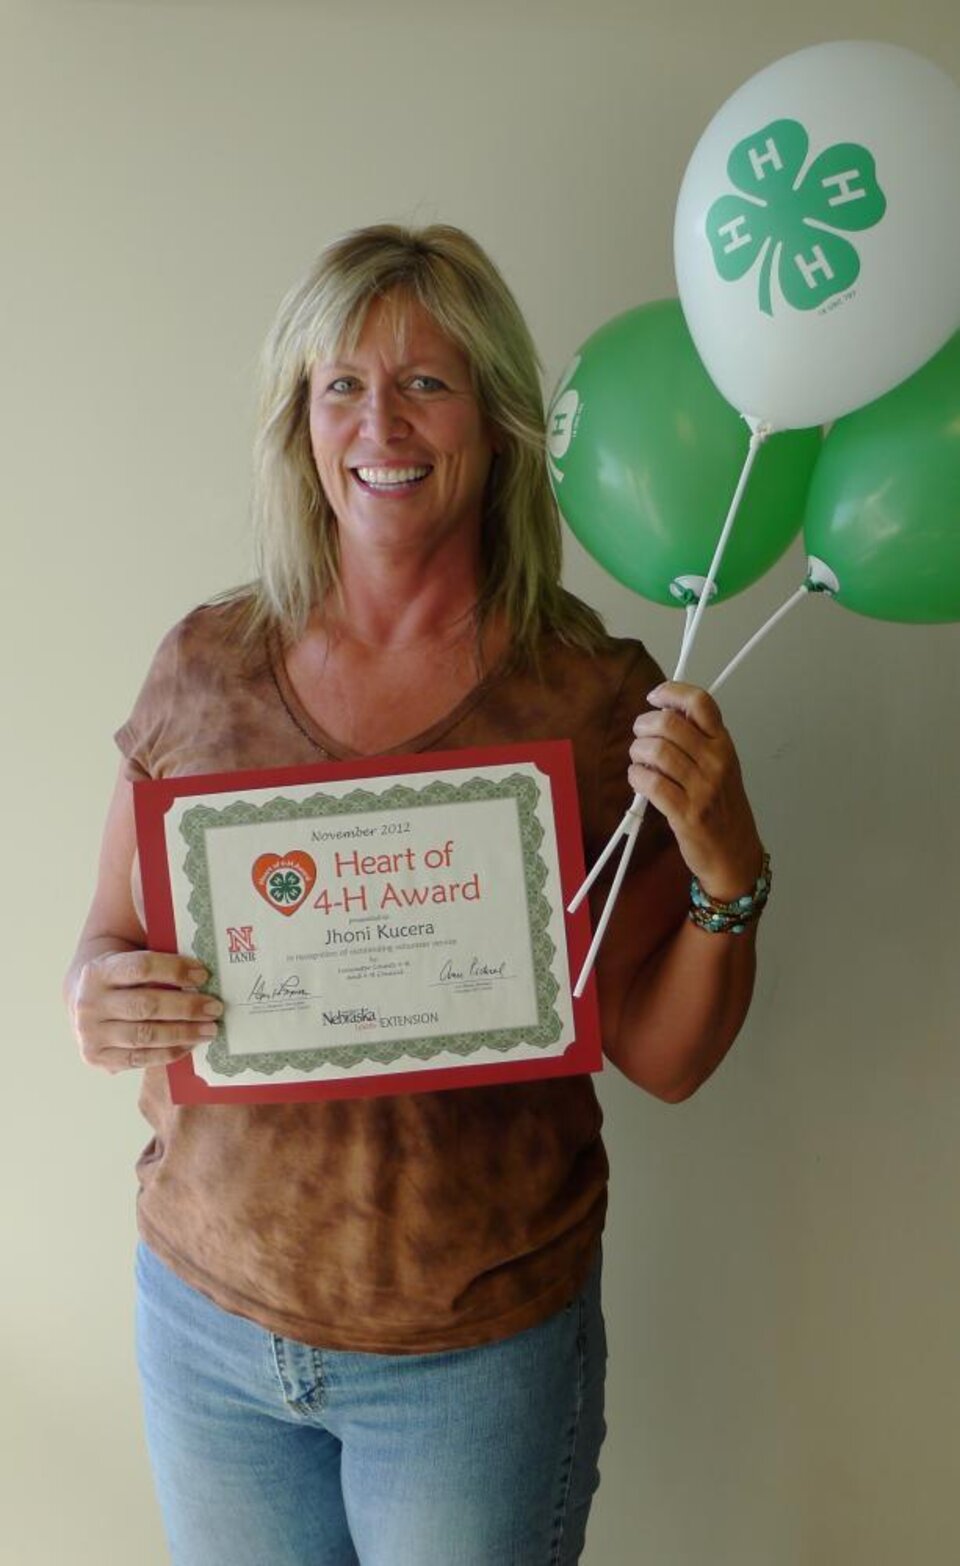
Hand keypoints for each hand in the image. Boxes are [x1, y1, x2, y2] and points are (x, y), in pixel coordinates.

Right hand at [70, 949, 222, 1074]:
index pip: (141, 967)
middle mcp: (89, 1003)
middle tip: (214, 1008)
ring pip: (144, 1035)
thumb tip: (202, 972)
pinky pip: (140, 1058)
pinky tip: (190, 1044)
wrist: (87, 1003)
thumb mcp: (129, 961)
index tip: (203, 975)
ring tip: (209, 1029)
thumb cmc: (122, 981)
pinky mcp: (97, 1058)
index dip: (175, 970)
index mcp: (97, 971)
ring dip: (183, 1033)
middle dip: (186, 1007)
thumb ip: (159, 964)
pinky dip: (169, 1052)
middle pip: (145, 1005)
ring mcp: (90, 1034)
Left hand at [629, 682, 763, 900]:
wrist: (734, 853)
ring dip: (637, 752)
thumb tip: (661, 714)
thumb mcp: (719, 766)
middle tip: (640, 737)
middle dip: (643, 725)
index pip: (700, 702)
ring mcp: (702, 788)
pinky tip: (639, 781)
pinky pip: (650, 783)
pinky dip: (636, 777)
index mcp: (724, 744)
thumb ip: (695, 740)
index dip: (671, 691)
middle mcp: (716, 761)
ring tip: (639, 761)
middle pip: (669, 723)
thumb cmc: (721, 807)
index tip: (654, 697)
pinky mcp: (686, 813)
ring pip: (656, 751)